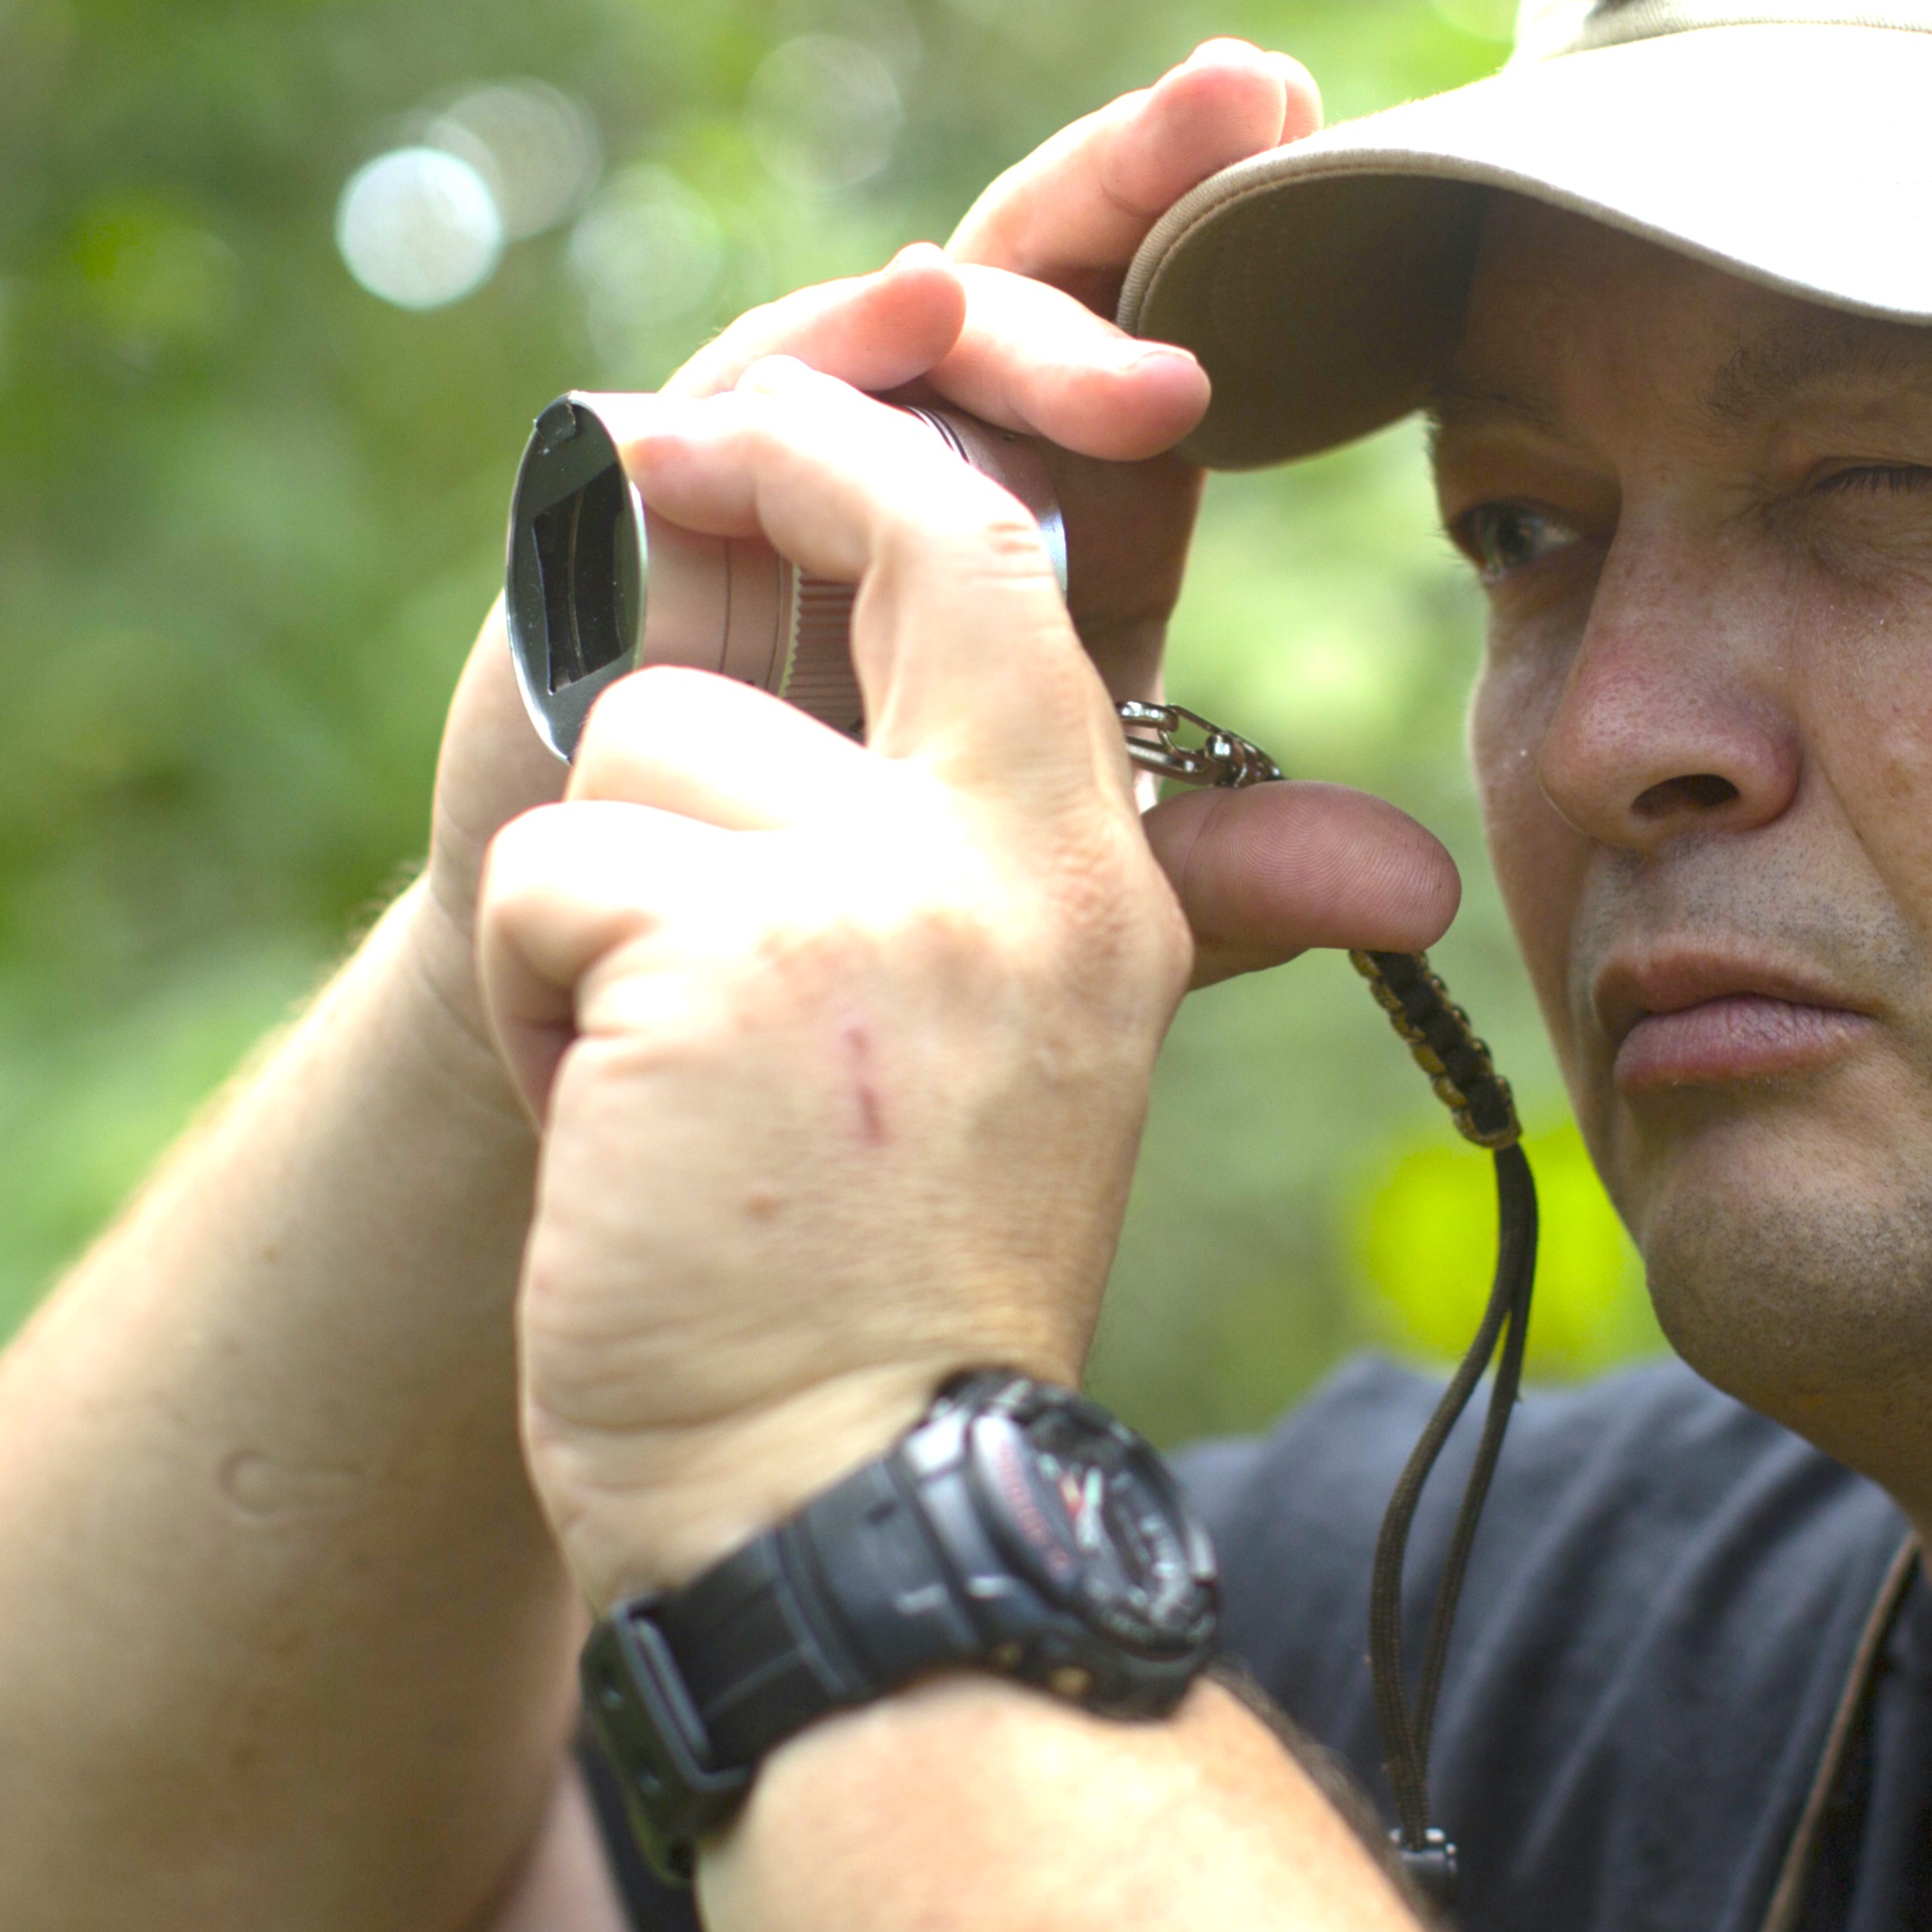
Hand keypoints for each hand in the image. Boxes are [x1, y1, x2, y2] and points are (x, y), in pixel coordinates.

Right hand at [414, 41, 1440, 1006]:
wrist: (655, 988)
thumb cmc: (871, 897)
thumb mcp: (1076, 878)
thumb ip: (1239, 867)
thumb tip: (1425, 885)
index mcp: (1055, 507)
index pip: (1150, 327)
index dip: (1226, 220)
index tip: (1322, 120)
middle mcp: (923, 443)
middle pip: (1038, 275)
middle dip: (1141, 176)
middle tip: (1245, 108)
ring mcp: (782, 448)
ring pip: (900, 328)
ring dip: (1013, 309)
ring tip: (1127, 342)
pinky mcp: (645, 484)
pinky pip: (737, 391)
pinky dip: (826, 348)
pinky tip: (907, 314)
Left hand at [474, 364, 1189, 1599]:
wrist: (855, 1517)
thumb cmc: (904, 1316)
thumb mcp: (1044, 1083)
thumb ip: (1090, 905)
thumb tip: (1391, 863)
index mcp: (1089, 880)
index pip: (1008, 576)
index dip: (879, 464)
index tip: (773, 414)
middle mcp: (1005, 859)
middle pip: (870, 540)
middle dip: (744, 465)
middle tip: (649, 459)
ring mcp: (863, 895)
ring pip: (640, 744)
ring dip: (599, 909)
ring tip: (659, 1082)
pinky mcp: (709, 951)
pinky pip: (549, 878)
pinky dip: (540, 1010)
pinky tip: (613, 1137)